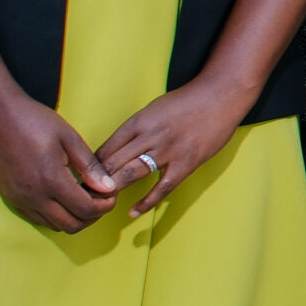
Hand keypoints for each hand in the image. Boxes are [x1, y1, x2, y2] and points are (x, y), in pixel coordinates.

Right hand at [0, 91, 118, 233]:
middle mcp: (33, 196)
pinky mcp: (10, 199)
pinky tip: (64, 196)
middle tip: (101, 197)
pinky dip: (56, 215)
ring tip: (83, 195)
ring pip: (55, 226)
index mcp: (50, 179)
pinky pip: (38, 219)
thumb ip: (90, 165)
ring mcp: (19, 200)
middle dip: (93, 215)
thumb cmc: (33, 121)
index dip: (105, 206)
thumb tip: (108, 187)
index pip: (86, 210)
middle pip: (72, 225)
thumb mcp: (68, 137)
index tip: (112, 193)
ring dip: (74, 217)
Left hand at [95, 75, 259, 216]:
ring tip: (103, 202)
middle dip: (97, 181)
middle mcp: (149, 135)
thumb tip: (117, 151)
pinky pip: (162, 188)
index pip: (105, 148)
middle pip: (113, 163)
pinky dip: (146, 202)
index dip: (91, 167)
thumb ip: (137, 130)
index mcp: (139, 121)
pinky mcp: (186, 162)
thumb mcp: (154, 109)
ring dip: (114, 189)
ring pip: (131, 174)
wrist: (221, 94)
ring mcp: (168, 150)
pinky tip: (133, 211)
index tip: (85, 180)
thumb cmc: (188, 101)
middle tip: (86, 196)